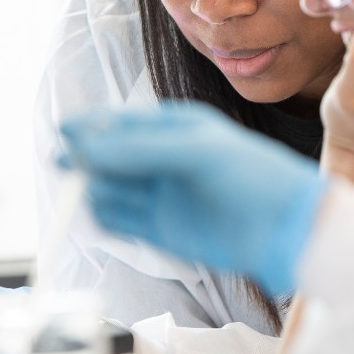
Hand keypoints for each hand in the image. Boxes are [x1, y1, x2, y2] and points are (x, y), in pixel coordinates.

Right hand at [60, 103, 326, 296]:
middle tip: (67, 164)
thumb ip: (140, 150)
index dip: (92, 126)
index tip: (65, 130)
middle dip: (87, 158)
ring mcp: (161, 195)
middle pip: (110, 156)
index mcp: (175, 128)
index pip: (122, 123)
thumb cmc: (252, 177)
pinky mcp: (161, 231)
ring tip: (93, 190)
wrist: (288, 228)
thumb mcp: (196, 152)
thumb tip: (85, 150)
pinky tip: (103, 214)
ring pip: (111, 188)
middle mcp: (164, 160)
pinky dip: (106, 218)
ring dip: (95, 188)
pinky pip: (120, 221)